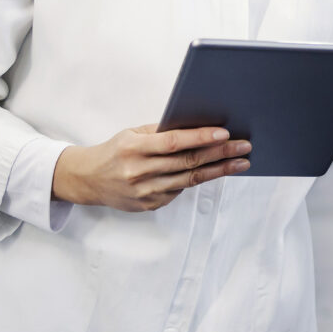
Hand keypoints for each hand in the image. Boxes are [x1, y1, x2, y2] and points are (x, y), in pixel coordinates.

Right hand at [52, 125, 250, 211]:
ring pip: (190, 180)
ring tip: (241, 162)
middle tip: (244, 146)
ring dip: (219, 170)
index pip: (174, 142)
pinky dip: (199, 180)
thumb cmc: (115, 151)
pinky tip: (216, 171)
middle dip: (220, 154)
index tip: (225, 134)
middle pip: (188, 162)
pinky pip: (179, 191)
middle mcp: (139, 171)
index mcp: (134, 148)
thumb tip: (198, 126)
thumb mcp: (132, 134)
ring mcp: (145, 192)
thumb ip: (161, 132)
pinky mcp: (150, 205)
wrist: (88, 180)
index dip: (201, 138)